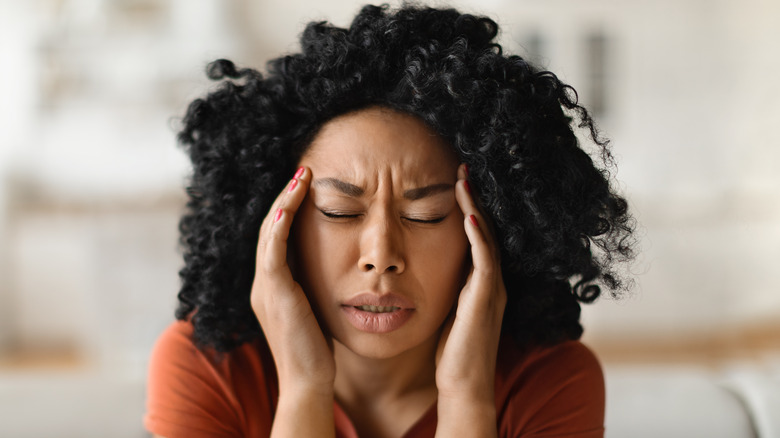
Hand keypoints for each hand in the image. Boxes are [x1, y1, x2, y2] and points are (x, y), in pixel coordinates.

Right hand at [251, 167, 335, 394]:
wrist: (309, 382)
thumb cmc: (319, 350)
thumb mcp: (316, 309)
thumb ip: (316, 287)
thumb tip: (337, 267)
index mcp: (272, 286)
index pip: (276, 237)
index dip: (288, 209)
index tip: (307, 186)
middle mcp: (263, 283)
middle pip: (268, 228)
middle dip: (285, 197)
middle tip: (303, 170)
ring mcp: (265, 288)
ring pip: (268, 233)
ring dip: (284, 202)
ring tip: (302, 176)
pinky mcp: (273, 294)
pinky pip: (272, 252)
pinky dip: (279, 225)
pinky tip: (291, 204)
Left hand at [435, 164, 506, 417]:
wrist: (463, 385)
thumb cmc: (450, 351)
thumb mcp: (444, 309)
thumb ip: (441, 286)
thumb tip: (420, 266)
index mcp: (479, 282)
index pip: (475, 236)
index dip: (466, 208)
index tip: (453, 182)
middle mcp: (490, 281)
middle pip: (484, 229)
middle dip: (473, 198)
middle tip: (462, 168)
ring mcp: (491, 289)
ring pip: (486, 238)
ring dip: (475, 207)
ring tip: (463, 179)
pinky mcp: (485, 299)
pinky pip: (485, 260)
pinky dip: (478, 235)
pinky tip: (468, 214)